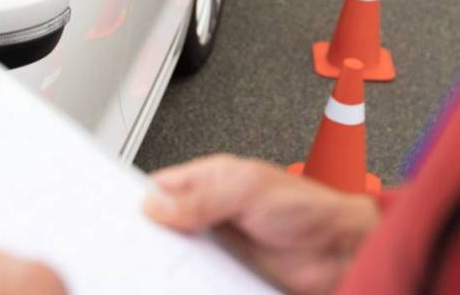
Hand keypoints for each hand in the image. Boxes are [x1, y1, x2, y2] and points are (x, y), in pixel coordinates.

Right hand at [144, 154, 378, 294]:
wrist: (339, 250)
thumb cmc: (306, 207)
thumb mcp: (246, 190)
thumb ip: (200, 198)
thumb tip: (158, 205)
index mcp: (211, 179)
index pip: (162, 186)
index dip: (140, 198)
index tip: (120, 211)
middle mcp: (211, 210)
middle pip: (165, 222)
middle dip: (150, 233)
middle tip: (134, 244)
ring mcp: (219, 242)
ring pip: (178, 252)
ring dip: (170, 259)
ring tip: (155, 266)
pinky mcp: (227, 271)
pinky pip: (198, 276)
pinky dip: (189, 279)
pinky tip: (182, 281)